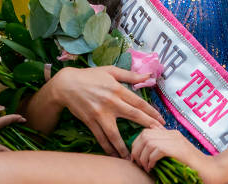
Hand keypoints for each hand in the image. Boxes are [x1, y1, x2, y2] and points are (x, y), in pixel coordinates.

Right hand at [50, 66, 164, 157]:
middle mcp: (110, 102)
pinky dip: (107, 147)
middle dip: (146, 126)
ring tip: (132, 156)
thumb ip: (130, 75)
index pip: (138, 102)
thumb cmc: (90, 76)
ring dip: (124, 146)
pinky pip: (100, 137)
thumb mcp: (110, 71)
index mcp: (117, 89)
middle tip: (156, 136)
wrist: (66, 85)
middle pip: (133, 116)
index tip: (161, 120)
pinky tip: (114, 154)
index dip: (151, 112)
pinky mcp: (90, 121)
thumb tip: (148, 75)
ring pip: (114, 133)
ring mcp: (100, 114)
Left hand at [131, 127, 225, 183]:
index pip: (146, 131)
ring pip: (148, 141)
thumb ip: (164, 147)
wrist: (213, 171)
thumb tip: (149, 147)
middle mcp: (173, 134)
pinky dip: (151, 160)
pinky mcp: (179, 149)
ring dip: (143, 156)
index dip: (137, 144)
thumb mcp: (176, 154)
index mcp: (172, 133)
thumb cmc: (194, 166)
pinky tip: (152, 168)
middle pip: (144, 134)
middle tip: (138, 163)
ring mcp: (176, 140)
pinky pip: (157, 150)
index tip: (136, 157)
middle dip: (136, 149)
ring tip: (146, 167)